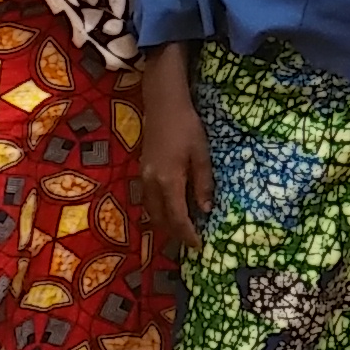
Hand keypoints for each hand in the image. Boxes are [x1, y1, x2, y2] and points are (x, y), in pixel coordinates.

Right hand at [137, 53, 211, 245]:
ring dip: (165, 224)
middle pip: (160, 219)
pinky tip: (170, 210)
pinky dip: (159, 211)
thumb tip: (206, 211)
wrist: (163, 103)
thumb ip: (203, 184)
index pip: (177, 217)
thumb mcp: (201, 154)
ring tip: (181, 231)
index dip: (188, 234)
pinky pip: (148, 200)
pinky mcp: (143, 170)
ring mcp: (144, 177)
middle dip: (175, 234)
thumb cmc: (187, 126)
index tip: (199, 246)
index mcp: (168, 180)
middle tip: (191, 242)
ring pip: (152, 211)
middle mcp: (152, 183)